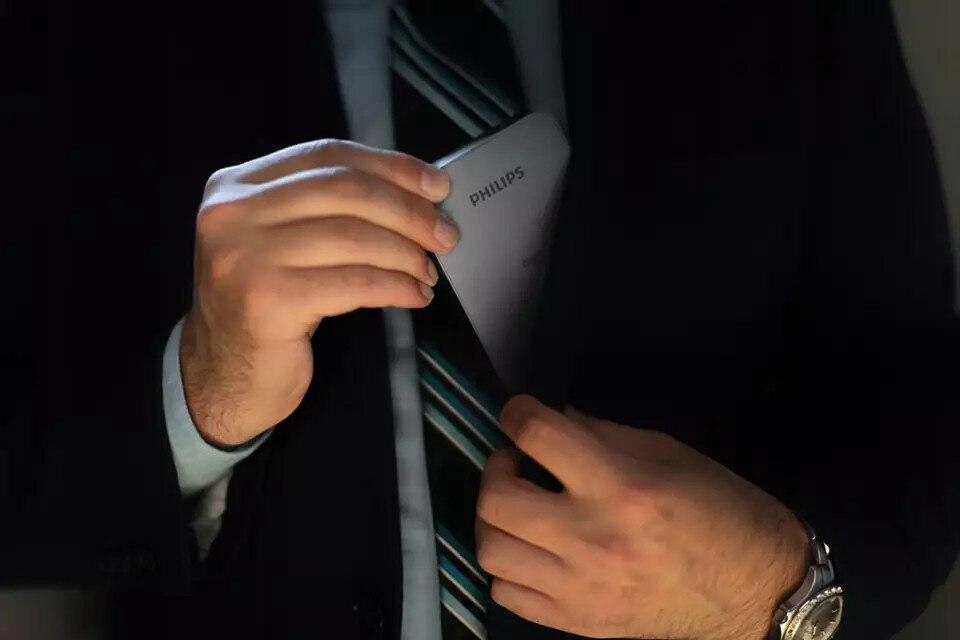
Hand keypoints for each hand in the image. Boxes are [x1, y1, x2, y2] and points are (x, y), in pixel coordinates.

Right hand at [181, 140, 457, 445]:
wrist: (221, 376)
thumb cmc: (266, 306)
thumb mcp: (281, 242)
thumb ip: (326, 209)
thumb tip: (417, 197)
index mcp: (236, 185)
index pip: (327, 154)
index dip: (391, 166)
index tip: (435, 186)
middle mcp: (232, 213)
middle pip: (344, 189)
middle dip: (407, 210)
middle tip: (444, 234)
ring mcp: (244, 256)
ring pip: (353, 236)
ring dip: (405, 253)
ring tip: (428, 270)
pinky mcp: (266, 301)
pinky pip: (353, 282)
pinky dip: (394, 286)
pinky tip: (414, 295)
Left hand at [476, 396, 808, 639]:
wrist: (758, 594)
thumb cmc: (723, 511)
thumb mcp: (671, 454)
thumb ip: (604, 435)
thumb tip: (555, 420)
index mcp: (621, 487)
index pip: (539, 437)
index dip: (516, 413)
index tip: (518, 412)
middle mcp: (592, 539)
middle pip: (496, 499)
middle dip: (495, 467)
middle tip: (517, 462)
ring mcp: (581, 588)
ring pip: (491, 550)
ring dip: (494, 519)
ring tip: (519, 508)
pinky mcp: (579, 622)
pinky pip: (506, 595)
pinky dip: (507, 566)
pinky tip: (530, 549)